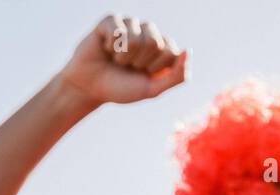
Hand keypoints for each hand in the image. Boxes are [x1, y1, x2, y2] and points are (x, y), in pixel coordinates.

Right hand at [58, 15, 187, 107]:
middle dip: (140, 61)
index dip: (156, 68)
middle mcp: (149, 34)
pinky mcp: (110, 20)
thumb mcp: (152, 89)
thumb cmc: (123, 88)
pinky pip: (117, 29)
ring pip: (135, 37)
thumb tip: (188, 51)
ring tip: (117, 59)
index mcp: (163, 50)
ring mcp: (130, 25)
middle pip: (155, 42)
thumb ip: (176, 75)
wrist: (90, 88)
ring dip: (124, 56)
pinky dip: (110, 46)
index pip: (172, 52)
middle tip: (130, 67)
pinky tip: (106, 48)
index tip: (146, 74)